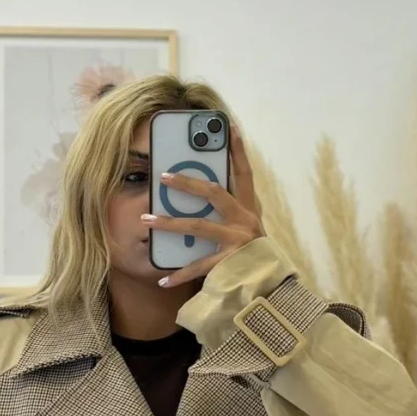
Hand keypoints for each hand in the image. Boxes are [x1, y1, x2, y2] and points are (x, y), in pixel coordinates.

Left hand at [142, 124, 264, 288]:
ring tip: (146, 220)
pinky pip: (197, 267)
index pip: (244, 173)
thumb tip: (198, 197)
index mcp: (249, 211)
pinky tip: (161, 278)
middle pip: (214, 193)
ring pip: (198, 227)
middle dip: (187, 183)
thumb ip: (228, 216)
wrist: (270, 290)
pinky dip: (178, 274)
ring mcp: (238, 242)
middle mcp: (245, 222)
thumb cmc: (252, 259)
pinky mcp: (230, 264)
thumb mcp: (245, 232)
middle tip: (162, 176)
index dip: (237, 149)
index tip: (227, 124)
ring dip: (169, 223)